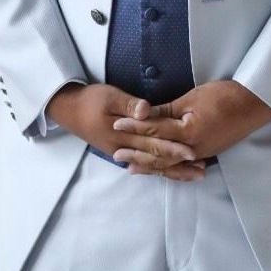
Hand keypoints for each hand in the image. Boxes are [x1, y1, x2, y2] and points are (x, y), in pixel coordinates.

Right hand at [46, 83, 205, 180]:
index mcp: (122, 135)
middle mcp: (123, 148)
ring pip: (151, 164)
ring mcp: (122, 152)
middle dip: (179, 164)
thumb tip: (147, 111)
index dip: (173, 148)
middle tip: (201, 168)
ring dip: (173, 169)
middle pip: (155, 158)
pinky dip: (160, 168)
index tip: (192, 152)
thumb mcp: (110, 97)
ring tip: (194, 173)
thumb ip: (130, 105)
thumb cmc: (91, 100)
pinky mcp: (122, 150)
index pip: (152, 144)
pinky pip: (144, 162)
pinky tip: (172, 171)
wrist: (69, 110)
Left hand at [111, 80, 270, 168]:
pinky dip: (168, 166)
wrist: (256, 103)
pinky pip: (183, 163)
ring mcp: (202, 153)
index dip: (134, 127)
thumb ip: (169, 110)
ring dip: (150, 165)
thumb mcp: (194, 97)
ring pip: (170, 163)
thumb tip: (146, 115)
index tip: (116, 124)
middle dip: (137, 153)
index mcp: (187, 133)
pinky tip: (163, 167)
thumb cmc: (226, 95)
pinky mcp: (209, 152)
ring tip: (132, 169)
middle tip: (116, 155)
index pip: (154, 130)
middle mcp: (193, 148)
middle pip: (159, 154)